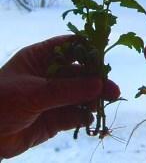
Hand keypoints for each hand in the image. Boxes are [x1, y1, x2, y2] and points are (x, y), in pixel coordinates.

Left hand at [0, 36, 119, 157]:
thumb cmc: (0, 103)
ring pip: (81, 95)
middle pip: (81, 73)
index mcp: (41, 58)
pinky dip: (83, 117)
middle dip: (97, 81)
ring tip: (104, 104)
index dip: (89, 49)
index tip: (106, 55)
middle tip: (113, 90)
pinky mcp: (56, 117)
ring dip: (93, 99)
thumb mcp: (34, 92)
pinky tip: (87, 119)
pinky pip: (75, 114)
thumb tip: (100, 84)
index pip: (70, 47)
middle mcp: (50, 75)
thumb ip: (68, 90)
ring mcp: (54, 97)